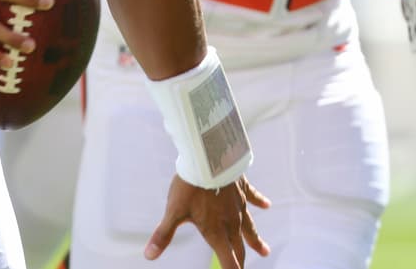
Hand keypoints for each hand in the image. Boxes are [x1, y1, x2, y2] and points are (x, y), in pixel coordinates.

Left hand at [146, 174, 270, 267]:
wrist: (207, 157)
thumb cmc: (189, 186)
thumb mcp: (174, 211)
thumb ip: (163, 235)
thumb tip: (148, 255)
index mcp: (216, 231)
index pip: (228, 260)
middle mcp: (231, 222)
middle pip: (239, 247)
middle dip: (242, 260)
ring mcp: (239, 205)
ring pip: (250, 227)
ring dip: (256, 240)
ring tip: (265, 251)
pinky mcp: (242, 188)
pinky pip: (254, 197)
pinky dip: (260, 201)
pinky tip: (267, 204)